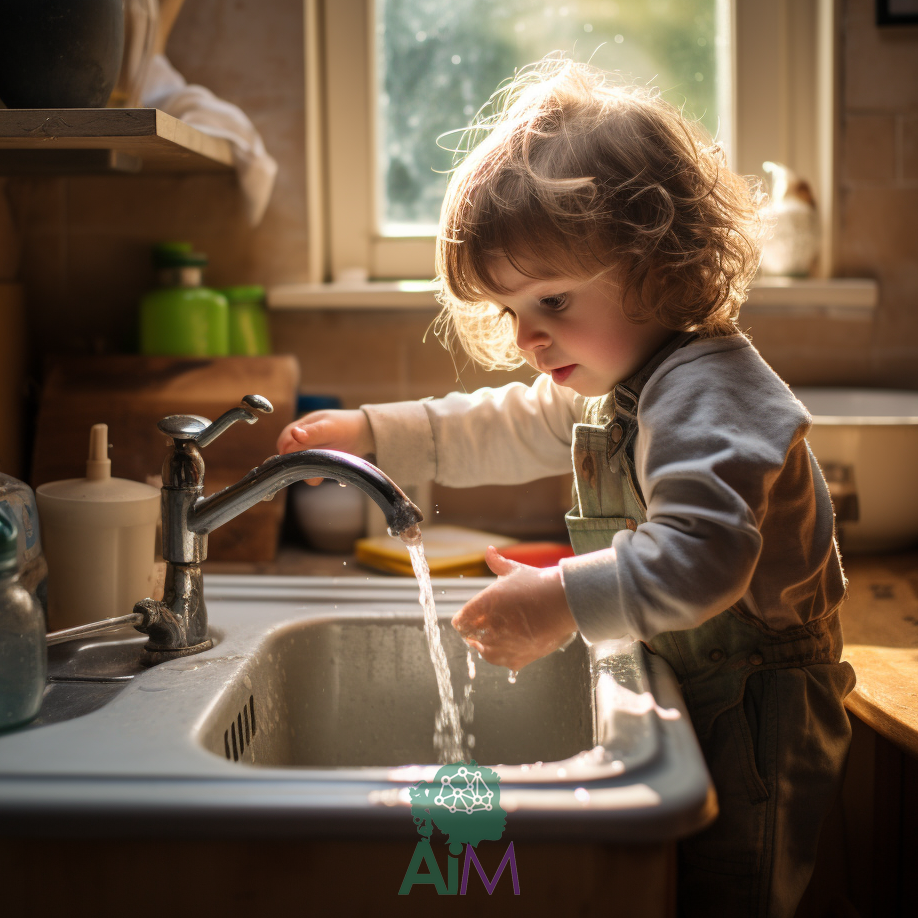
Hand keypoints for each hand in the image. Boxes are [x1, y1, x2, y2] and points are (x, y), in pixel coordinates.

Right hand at [276, 409, 376, 483]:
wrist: (363, 434)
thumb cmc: (345, 426)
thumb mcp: (330, 427)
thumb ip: (313, 432)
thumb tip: (294, 433)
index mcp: (299, 428)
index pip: (284, 443)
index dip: (290, 454)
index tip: (303, 459)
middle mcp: (299, 442)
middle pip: (289, 458)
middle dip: (301, 465)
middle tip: (319, 464)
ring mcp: (307, 453)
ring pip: (299, 469)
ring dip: (311, 472)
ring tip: (328, 467)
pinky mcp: (316, 463)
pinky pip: (311, 474)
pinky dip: (318, 476)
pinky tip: (330, 473)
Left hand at [451, 546, 577, 671]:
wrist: (566, 602)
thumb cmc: (540, 584)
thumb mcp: (516, 570)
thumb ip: (497, 563)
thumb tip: (489, 550)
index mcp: (486, 603)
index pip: (461, 620)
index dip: (463, 619)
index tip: (467, 618)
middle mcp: (491, 625)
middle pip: (470, 636)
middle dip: (473, 631)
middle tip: (478, 628)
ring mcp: (505, 643)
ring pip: (483, 651)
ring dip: (485, 644)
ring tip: (491, 638)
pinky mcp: (519, 657)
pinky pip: (501, 661)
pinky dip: (501, 655)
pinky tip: (506, 646)